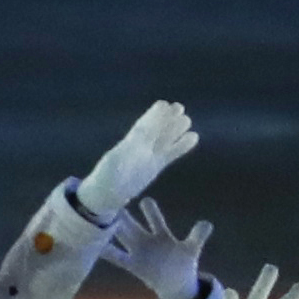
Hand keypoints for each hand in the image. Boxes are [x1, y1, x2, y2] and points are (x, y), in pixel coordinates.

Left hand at [76, 99, 196, 220]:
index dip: (152, 116)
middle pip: (155, 129)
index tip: (163, 105)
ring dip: (175, 129)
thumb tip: (129, 152)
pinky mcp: (156, 165)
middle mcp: (140, 147)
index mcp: (128, 144)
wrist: (107, 193)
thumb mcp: (111, 167)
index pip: (143, 127)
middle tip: (179, 107)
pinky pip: (171, 153)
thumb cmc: (105, 179)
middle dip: (166, 118)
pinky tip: (193, 137)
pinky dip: (181, 146)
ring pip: (165, 139)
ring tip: (187, 119)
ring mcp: (149, 155)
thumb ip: (120, 158)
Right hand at [104, 197, 214, 298]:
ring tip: (101, 216)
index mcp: (161, 235)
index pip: (155, 219)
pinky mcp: (133, 265)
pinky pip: (117, 257)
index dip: (151, 210)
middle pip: (133, 224)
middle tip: (112, 199)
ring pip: (122, 236)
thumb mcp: (191, 249)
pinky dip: (107, 251)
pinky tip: (95, 245)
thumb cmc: (183, 263)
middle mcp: (147, 240)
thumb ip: (198, 237)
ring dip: (113, 228)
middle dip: (123, 213)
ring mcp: (137, 251)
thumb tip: (207, 224)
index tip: (144, 199)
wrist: (175, 283)